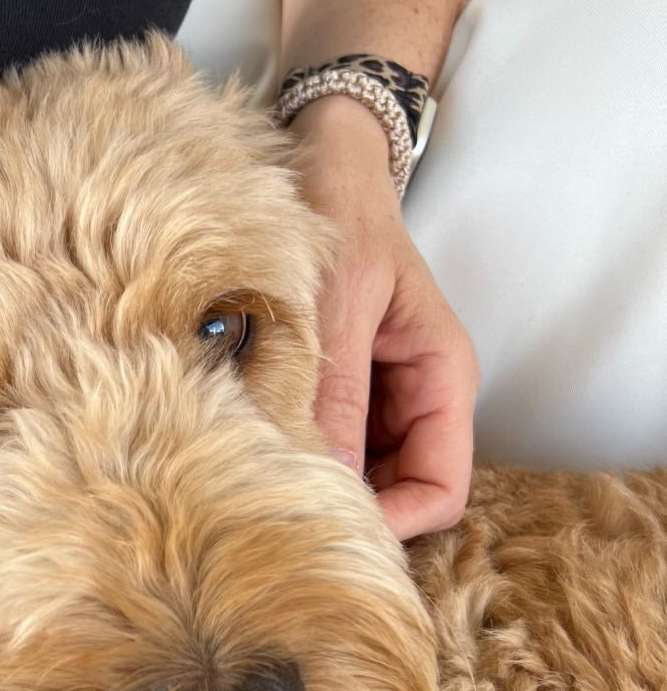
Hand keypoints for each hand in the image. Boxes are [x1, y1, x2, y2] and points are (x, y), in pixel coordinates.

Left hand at [291, 97, 478, 541]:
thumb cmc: (339, 215)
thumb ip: (335, 392)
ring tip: (254, 476)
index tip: (332, 527)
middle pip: (398, 496)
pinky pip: (320, 446)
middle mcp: (413, 400)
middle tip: (275, 512)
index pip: (442, 490)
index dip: (396, 523)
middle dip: (348, 510)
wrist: (315, 163)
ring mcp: (373, 400)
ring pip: (354, 479)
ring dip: (313, 483)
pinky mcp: (332, 393)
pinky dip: (291, 454)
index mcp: (441, 377)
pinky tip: (248, 445)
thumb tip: (326, 480)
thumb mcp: (336, 304)